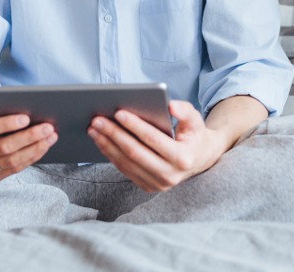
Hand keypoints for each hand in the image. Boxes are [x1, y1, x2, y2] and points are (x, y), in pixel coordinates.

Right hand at [0, 101, 58, 181]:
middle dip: (28, 137)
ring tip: (51, 137)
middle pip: (3, 147)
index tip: (27, 118)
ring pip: (11, 161)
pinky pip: (14, 170)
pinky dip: (32, 158)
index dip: (6, 124)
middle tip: (48, 127)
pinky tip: (44, 146)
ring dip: (34, 149)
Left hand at [87, 99, 227, 191]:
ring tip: (93, 129)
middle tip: (97, 120)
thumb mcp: (195, 119)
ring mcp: (158, 184)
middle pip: (134, 152)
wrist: (199, 159)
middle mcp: (170, 175)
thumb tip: (170, 106)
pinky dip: (111, 155)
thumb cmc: (194, 134)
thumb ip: (184, 111)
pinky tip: (101, 141)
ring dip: (107, 145)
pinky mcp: (149, 187)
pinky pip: (125, 170)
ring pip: (126, 163)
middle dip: (114, 134)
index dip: (135, 125)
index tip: (118, 112)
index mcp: (183, 158)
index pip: (153, 139)